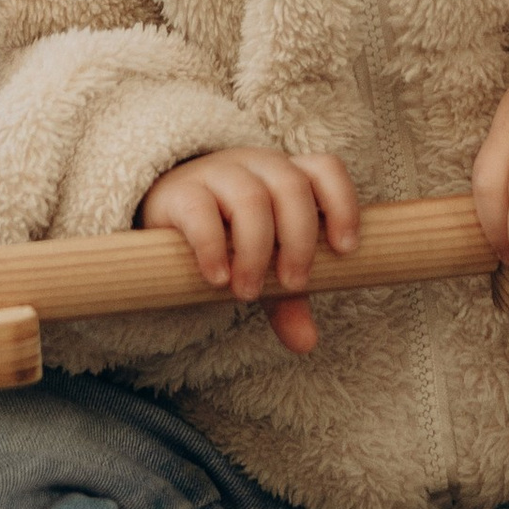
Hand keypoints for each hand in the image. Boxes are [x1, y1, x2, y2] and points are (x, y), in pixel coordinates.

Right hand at [139, 147, 360, 353]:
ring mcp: (216, 173)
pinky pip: (200, 210)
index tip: (344, 250)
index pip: (325, 169)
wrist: (164, 217)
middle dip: (299, 240)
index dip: (342, 204)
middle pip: (291, 186)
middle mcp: (255, 166)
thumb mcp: (262, 265)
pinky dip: (212, 247)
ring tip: (247, 292)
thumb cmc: (227, 236)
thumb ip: (285, 299)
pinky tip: (216, 279)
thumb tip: (305, 343)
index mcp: (285, 174)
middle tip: (292, 285)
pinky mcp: (179, 192)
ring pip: (250, 197)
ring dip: (257, 250)